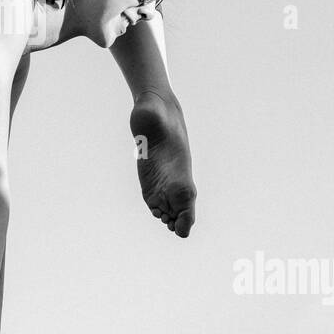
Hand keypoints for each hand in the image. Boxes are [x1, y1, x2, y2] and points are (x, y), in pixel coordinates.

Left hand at [130, 90, 196, 236]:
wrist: (154, 112)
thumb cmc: (154, 112)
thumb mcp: (150, 112)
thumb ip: (149, 113)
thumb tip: (147, 109)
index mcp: (179, 170)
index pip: (187, 200)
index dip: (184, 217)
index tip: (173, 223)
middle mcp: (175, 180)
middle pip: (182, 212)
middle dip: (176, 223)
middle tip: (164, 217)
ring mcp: (164, 182)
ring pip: (172, 210)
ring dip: (168, 218)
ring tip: (160, 212)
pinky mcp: (152, 181)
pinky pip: (158, 203)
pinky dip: (158, 210)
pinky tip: (155, 208)